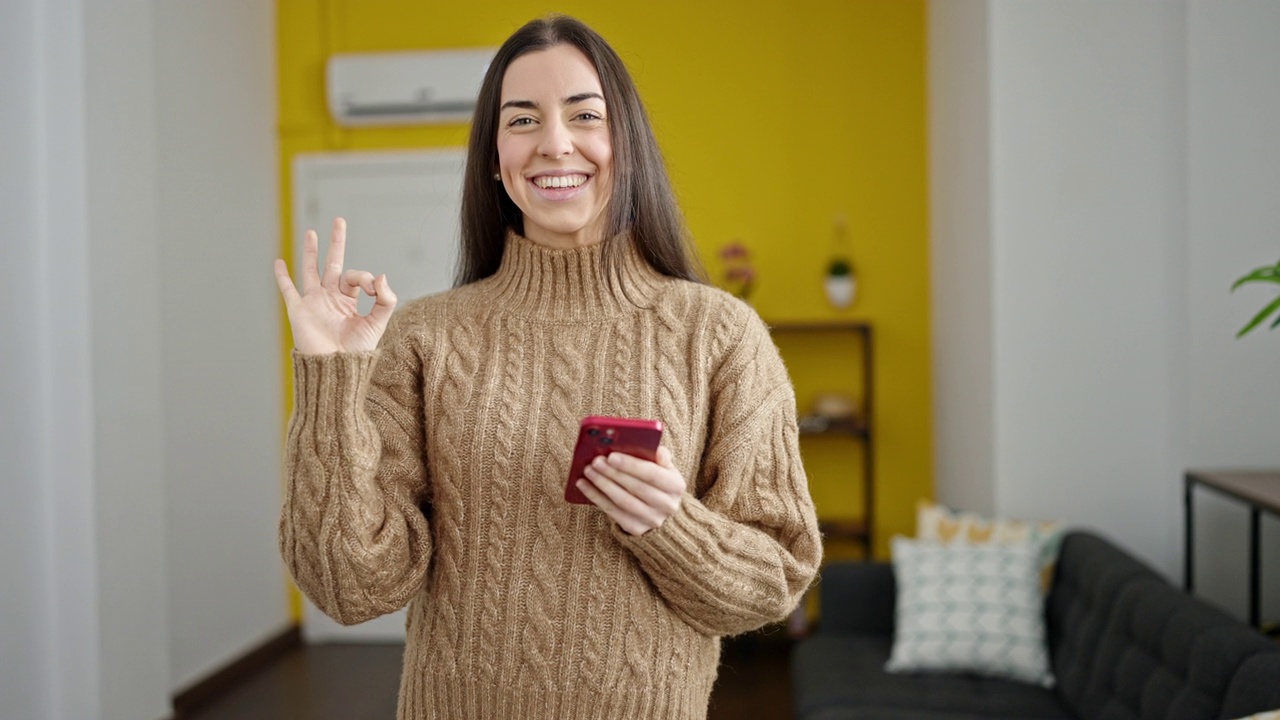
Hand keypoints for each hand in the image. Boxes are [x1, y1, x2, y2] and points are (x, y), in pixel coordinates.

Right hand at [273, 218, 396, 353]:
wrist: (336, 369)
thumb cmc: (357, 352)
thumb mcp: (377, 324)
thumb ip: (385, 300)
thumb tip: (382, 275)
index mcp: (350, 301)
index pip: (357, 277)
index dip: (366, 277)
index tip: (373, 288)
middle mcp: (331, 298)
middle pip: (334, 264)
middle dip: (337, 243)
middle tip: (340, 221)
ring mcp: (314, 302)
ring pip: (311, 270)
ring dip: (311, 251)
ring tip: (312, 232)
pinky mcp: (298, 310)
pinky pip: (288, 289)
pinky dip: (282, 276)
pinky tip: (278, 261)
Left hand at [577, 446, 685, 535]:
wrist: (661, 513)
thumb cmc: (658, 482)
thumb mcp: (665, 468)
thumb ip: (660, 456)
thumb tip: (657, 450)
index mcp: (676, 486)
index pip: (652, 474)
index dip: (631, 465)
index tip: (611, 456)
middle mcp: (667, 505)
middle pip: (636, 488)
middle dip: (613, 473)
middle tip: (595, 461)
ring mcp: (652, 520)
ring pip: (622, 501)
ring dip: (602, 484)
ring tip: (588, 471)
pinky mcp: (636, 528)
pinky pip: (612, 512)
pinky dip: (596, 497)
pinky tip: (583, 485)